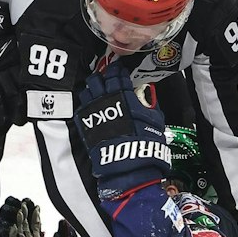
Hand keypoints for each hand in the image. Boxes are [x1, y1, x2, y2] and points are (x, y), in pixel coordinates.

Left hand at [75, 64, 170, 196]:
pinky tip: (91, 106)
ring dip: (92, 89)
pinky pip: (81, 108)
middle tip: (107, 78)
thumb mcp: (156, 119)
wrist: (130, 167)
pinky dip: (86, 104)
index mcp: (124, 95)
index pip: (117, 74)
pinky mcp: (85, 126)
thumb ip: (148, 103)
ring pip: (86, 91)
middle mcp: (106, 100)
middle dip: (102, 76)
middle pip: (97, 79)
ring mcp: (93, 112)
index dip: (118, 70)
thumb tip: (145, 95)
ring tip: (97, 90)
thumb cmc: (146, 145)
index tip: (119, 69)